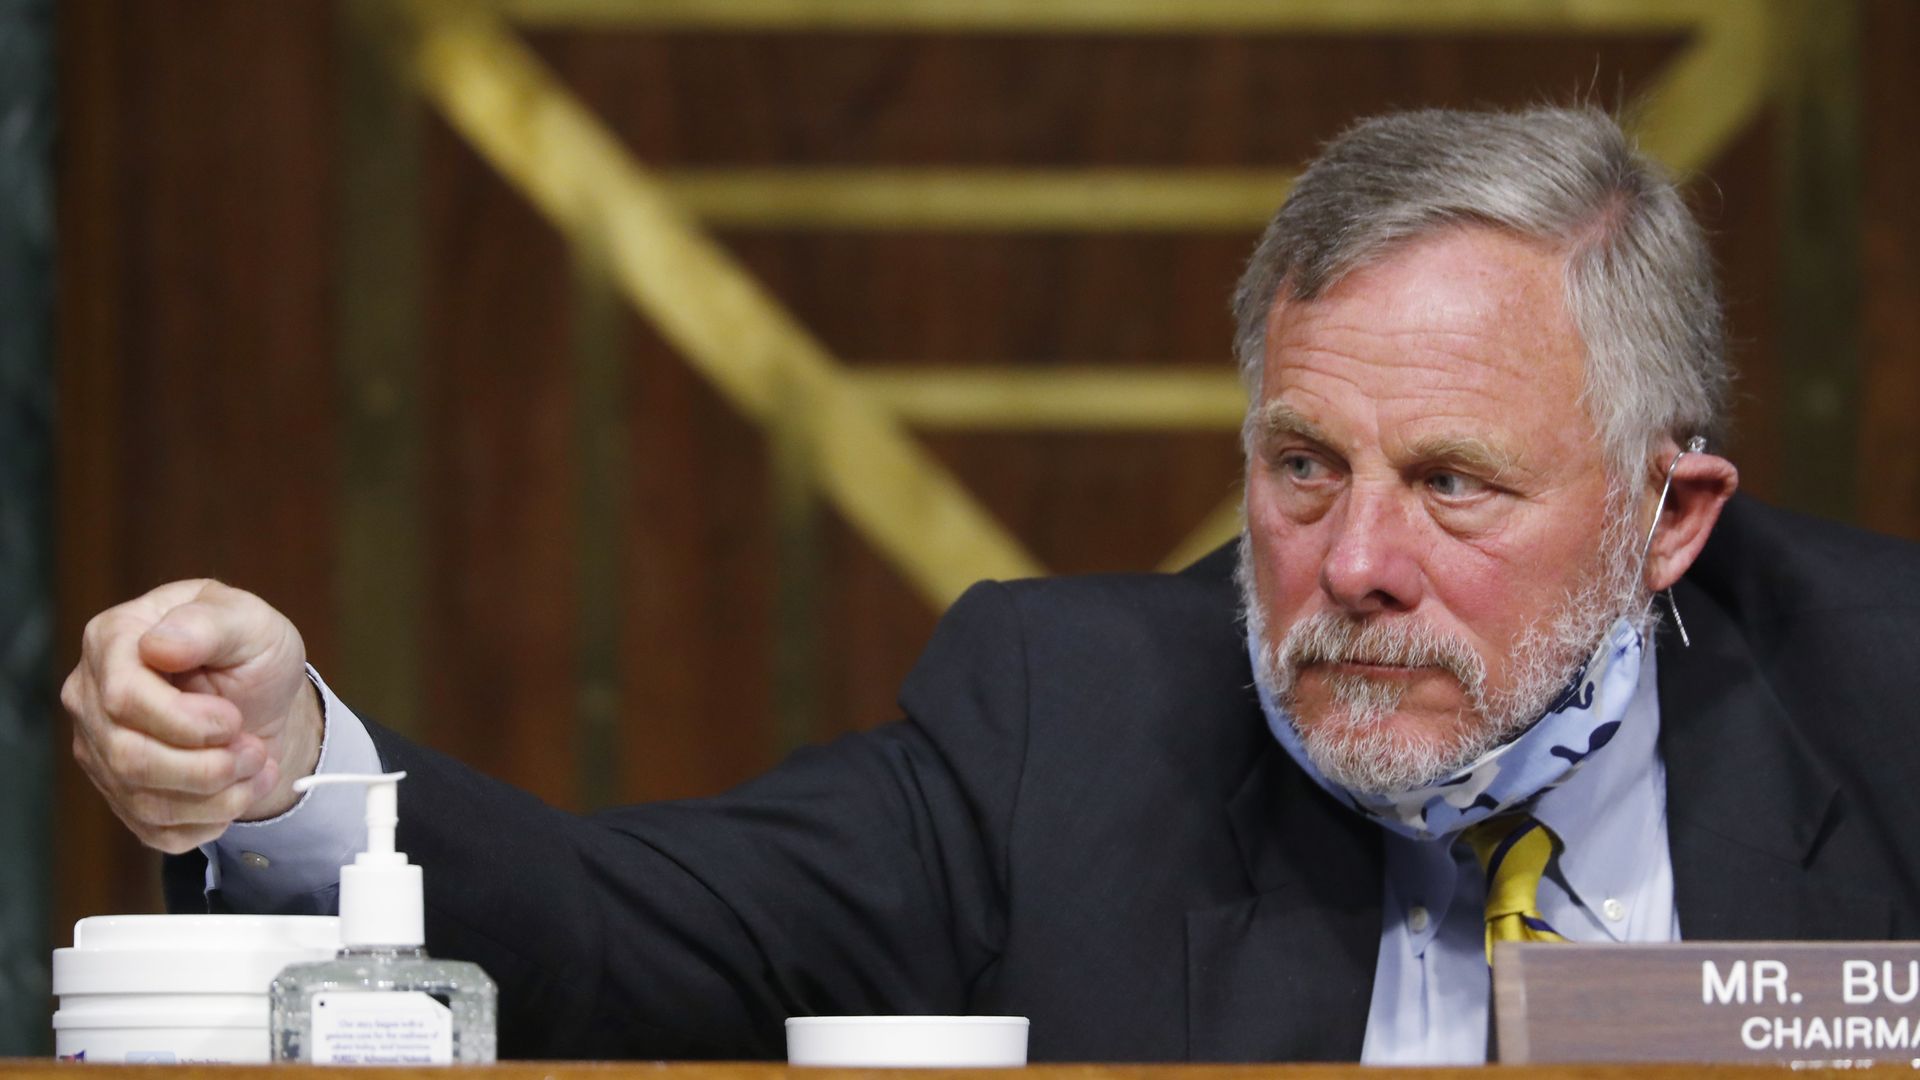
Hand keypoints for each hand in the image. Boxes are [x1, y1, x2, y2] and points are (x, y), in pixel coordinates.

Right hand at [62, 580, 323, 852]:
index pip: (123, 698)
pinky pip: (156, 830)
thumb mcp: (249, 621)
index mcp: (113, 640)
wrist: (264, 700)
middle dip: (209, 766)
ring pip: (144, 800)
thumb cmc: (252, 651)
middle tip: (254, 751)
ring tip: (255, 767)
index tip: (234, 719)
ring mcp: (99, 748)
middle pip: (130, 757)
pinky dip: (210, 820)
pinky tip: (237, 790)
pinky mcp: (120, 792)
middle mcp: (91, 696)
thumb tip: (159, 646)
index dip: (187, 721)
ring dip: (218, 796)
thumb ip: (209, 624)